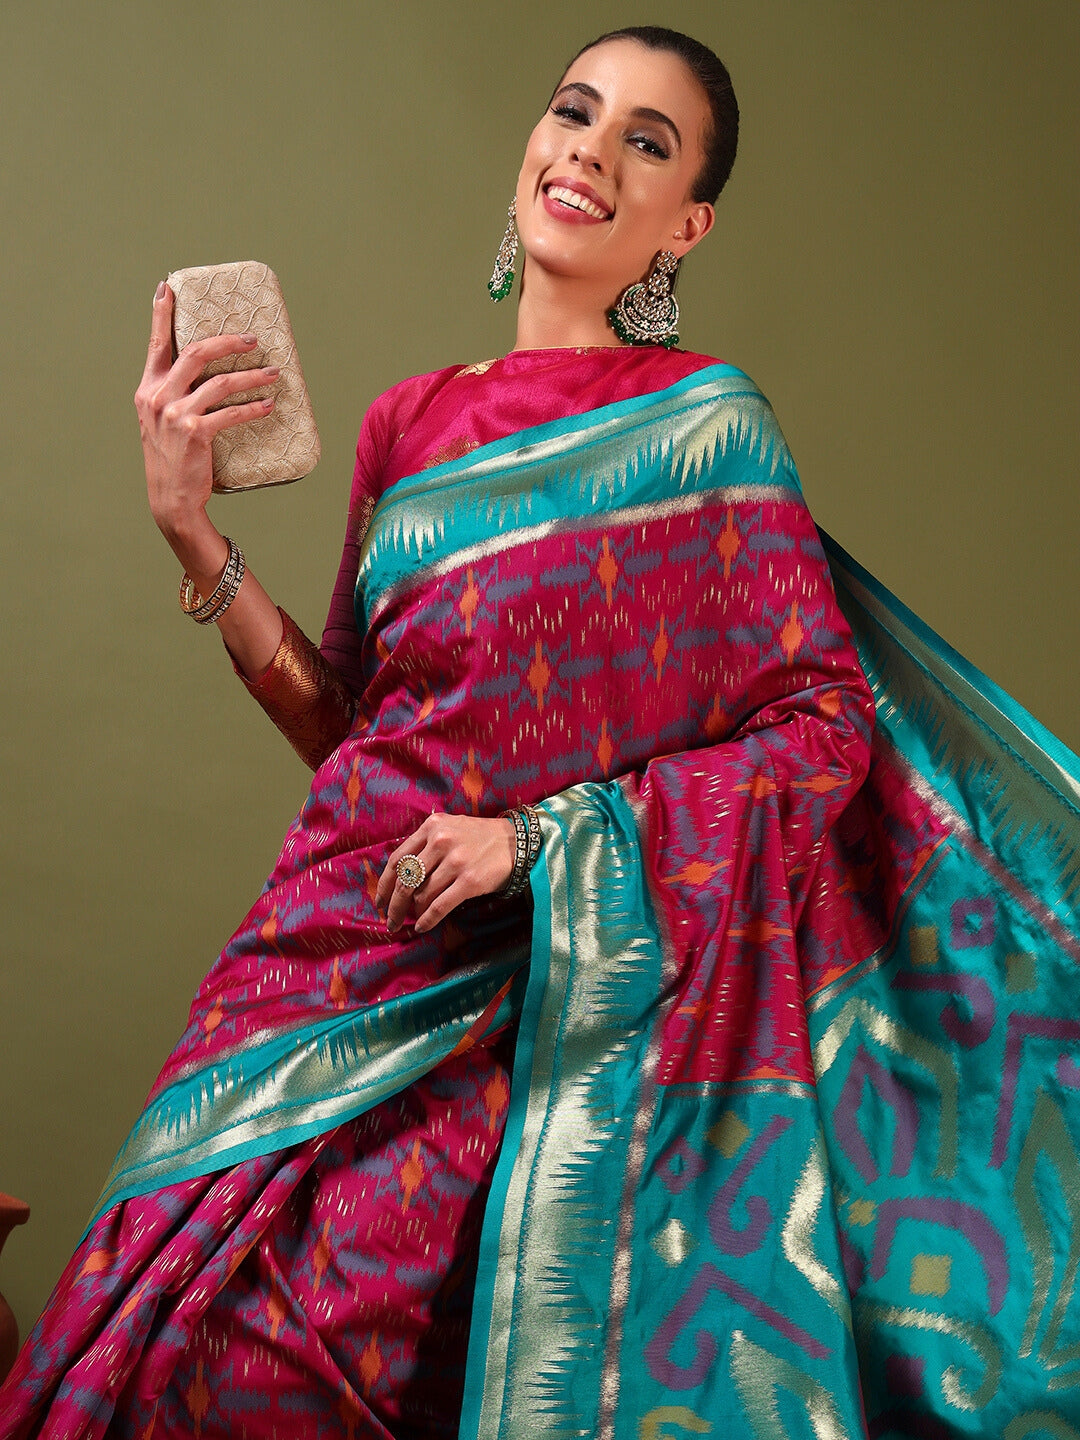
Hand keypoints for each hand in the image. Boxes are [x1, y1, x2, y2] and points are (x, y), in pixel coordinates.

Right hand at [134, 281, 279, 545]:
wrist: (171, 500)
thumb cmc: (173, 460)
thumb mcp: (161, 422)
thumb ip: (173, 395)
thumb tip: (203, 374)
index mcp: (147, 389)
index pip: (156, 343)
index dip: (162, 313)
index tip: (168, 287)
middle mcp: (158, 396)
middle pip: (197, 352)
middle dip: (229, 341)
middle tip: (253, 339)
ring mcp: (175, 414)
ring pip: (220, 381)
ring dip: (252, 376)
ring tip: (272, 374)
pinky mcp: (195, 432)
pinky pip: (231, 412)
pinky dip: (254, 407)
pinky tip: (269, 405)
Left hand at [377, 814, 516, 934]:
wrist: (516, 843)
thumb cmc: (479, 838)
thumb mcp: (449, 828)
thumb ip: (425, 844)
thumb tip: (400, 878)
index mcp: (431, 827)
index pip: (397, 859)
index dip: (385, 885)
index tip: (380, 901)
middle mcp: (440, 842)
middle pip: (405, 880)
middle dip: (394, 905)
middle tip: (390, 921)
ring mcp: (455, 862)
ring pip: (421, 895)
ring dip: (413, 913)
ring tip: (411, 921)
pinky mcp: (469, 882)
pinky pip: (439, 906)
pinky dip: (427, 920)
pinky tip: (422, 927)